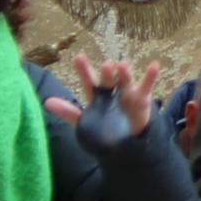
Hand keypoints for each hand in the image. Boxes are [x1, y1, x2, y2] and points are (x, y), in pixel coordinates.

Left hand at [43, 53, 162, 128]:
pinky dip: (150, 76)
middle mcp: (111, 90)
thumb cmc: (105, 128)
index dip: (84, 70)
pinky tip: (154, 66)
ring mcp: (127, 92)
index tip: (79, 58)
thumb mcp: (85, 122)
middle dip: (107, 73)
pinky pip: (146, 86)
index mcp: (96, 95)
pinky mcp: (142, 98)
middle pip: (108, 79)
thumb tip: (46, 102)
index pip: (88, 82)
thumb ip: (68, 112)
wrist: (127, 142)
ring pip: (125, 80)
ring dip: (125, 73)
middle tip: (106, 65)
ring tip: (123, 66)